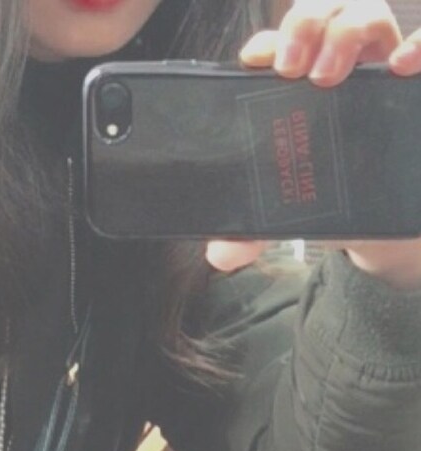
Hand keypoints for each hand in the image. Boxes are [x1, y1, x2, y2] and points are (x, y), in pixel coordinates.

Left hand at [206, 0, 420, 288]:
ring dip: (345, 30)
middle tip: (290, 70)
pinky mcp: (413, 79)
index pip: (277, 44)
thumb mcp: (288, 210)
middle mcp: (337, 61)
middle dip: (303, 25)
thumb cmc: (326, 195)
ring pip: (366, 12)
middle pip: (320, 11)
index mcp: (297, 84)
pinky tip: (402, 64)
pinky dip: (419, 43)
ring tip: (328, 76)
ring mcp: (379, 64)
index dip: (266, 43)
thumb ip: (250, 231)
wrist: (378, 218)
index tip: (255, 63)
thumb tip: (222, 254)